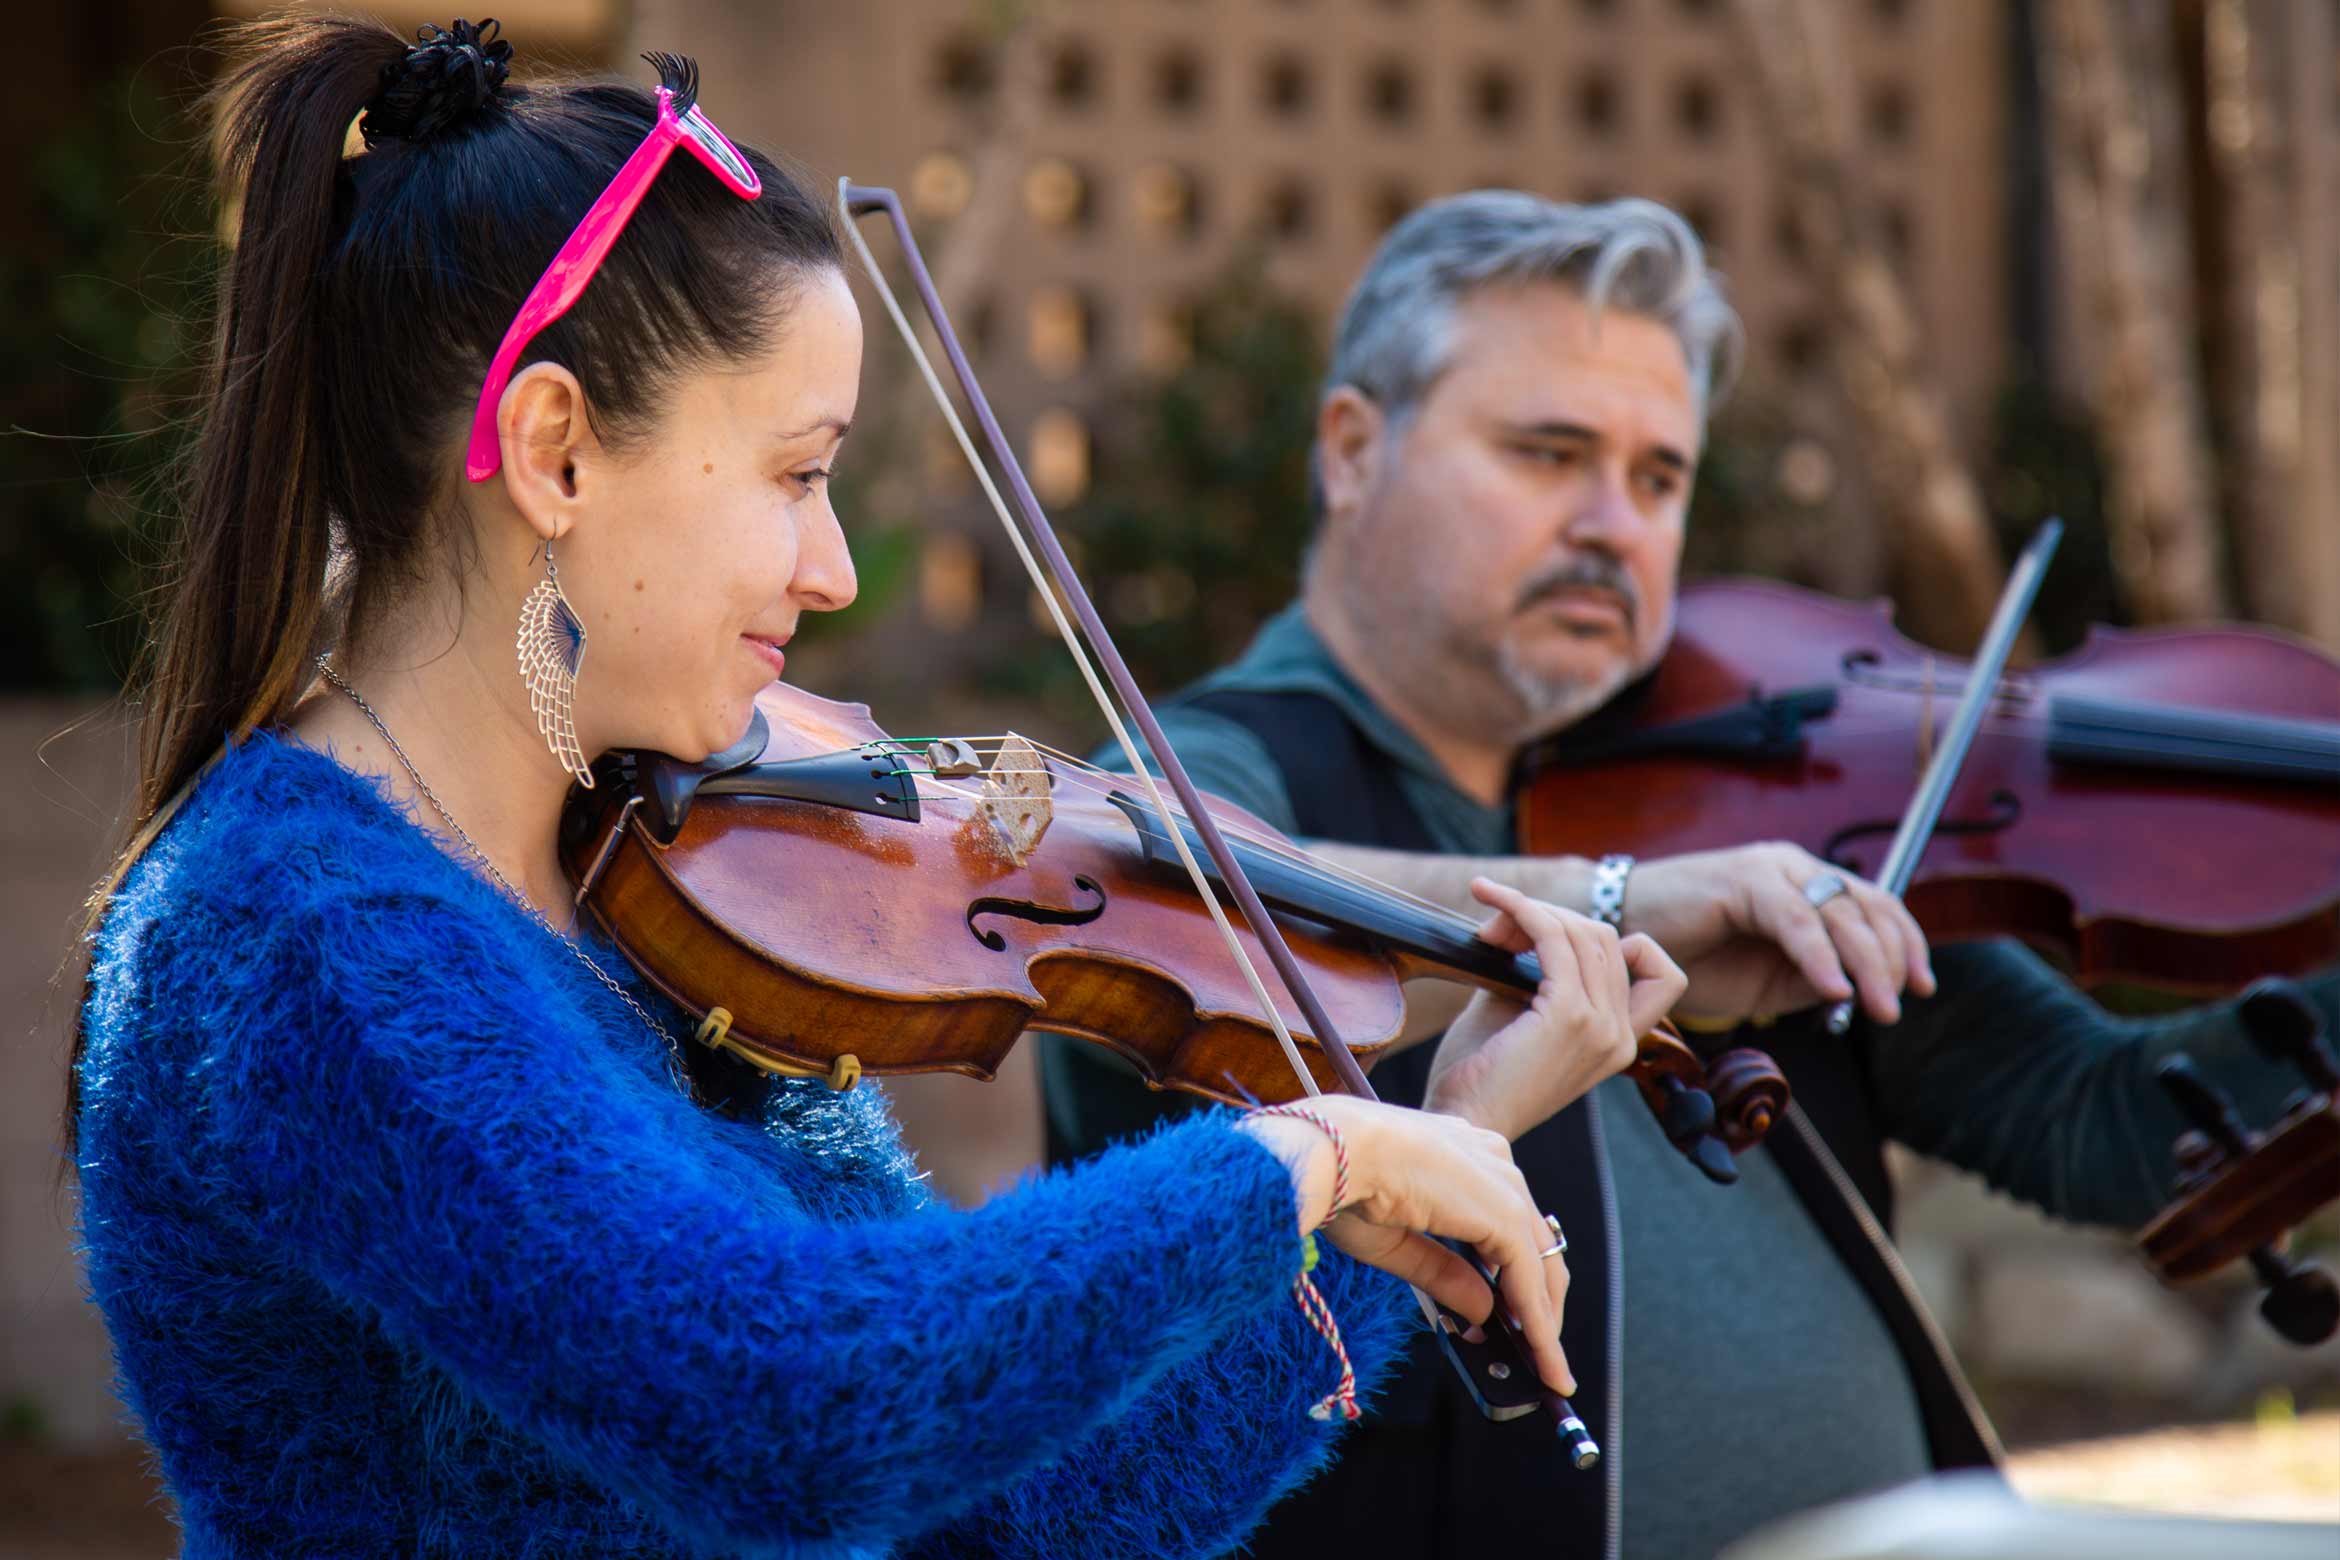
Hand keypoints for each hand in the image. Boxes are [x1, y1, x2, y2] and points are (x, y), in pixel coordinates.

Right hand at [1237, 1097, 1576, 1394]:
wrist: (1330, 1151)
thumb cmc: (1341, 1182)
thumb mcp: (1396, 1239)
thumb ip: (1443, 1273)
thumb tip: (1482, 1312)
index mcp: (1463, 1153)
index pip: (1506, 1221)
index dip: (1514, 1274)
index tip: (1512, 1318)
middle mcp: (1492, 1159)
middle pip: (1535, 1243)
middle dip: (1540, 1303)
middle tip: (1538, 1353)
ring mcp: (1503, 1183)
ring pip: (1539, 1264)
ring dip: (1545, 1321)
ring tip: (1547, 1369)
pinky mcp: (1503, 1212)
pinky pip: (1529, 1280)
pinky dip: (1538, 1325)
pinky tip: (1540, 1357)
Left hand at [1423, 879, 1685, 1139]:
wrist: (1460, 1121)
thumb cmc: (1478, 1074)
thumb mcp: (1517, 1014)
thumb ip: (1535, 972)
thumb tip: (1520, 919)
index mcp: (1617, 1043)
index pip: (1660, 976)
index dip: (1625, 944)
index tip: (1565, 945)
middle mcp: (1620, 1036)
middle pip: (1606, 939)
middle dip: (1550, 918)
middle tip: (1494, 932)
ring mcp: (1601, 1026)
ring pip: (1583, 932)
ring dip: (1531, 911)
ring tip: (1487, 926)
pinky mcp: (1569, 1015)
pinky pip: (1553, 937)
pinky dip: (1524, 911)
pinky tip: (1494, 904)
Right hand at [1616, 844, 1935, 1024]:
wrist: (1621, 934)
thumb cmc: (1689, 957)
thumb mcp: (1767, 981)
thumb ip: (1813, 980)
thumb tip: (1862, 994)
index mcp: (1803, 887)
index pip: (1874, 907)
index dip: (1906, 945)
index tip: (1921, 986)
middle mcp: (1793, 869)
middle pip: (1866, 908)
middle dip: (1892, 960)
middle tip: (1897, 1006)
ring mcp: (1770, 870)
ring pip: (1839, 912)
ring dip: (1867, 964)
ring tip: (1878, 1006)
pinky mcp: (1744, 880)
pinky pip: (1796, 919)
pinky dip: (1820, 956)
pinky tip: (1834, 989)